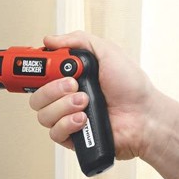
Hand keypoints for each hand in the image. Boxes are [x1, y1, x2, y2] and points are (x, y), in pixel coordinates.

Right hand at [32, 31, 155, 160]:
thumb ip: (78, 40)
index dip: (34, 72)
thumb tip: (50, 40)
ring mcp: (68, 118)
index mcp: (71, 77)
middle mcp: (66, 98)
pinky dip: (67, 123)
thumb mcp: (107, 52)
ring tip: (86, 102)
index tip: (41, 68)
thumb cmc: (132, 87)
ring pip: (43, 115)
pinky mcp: (73, 138)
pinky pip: (54, 133)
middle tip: (73, 85)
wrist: (144, 116)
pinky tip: (84, 119)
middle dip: (52, 89)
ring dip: (63, 106)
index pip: (40, 75)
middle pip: (36, 96)